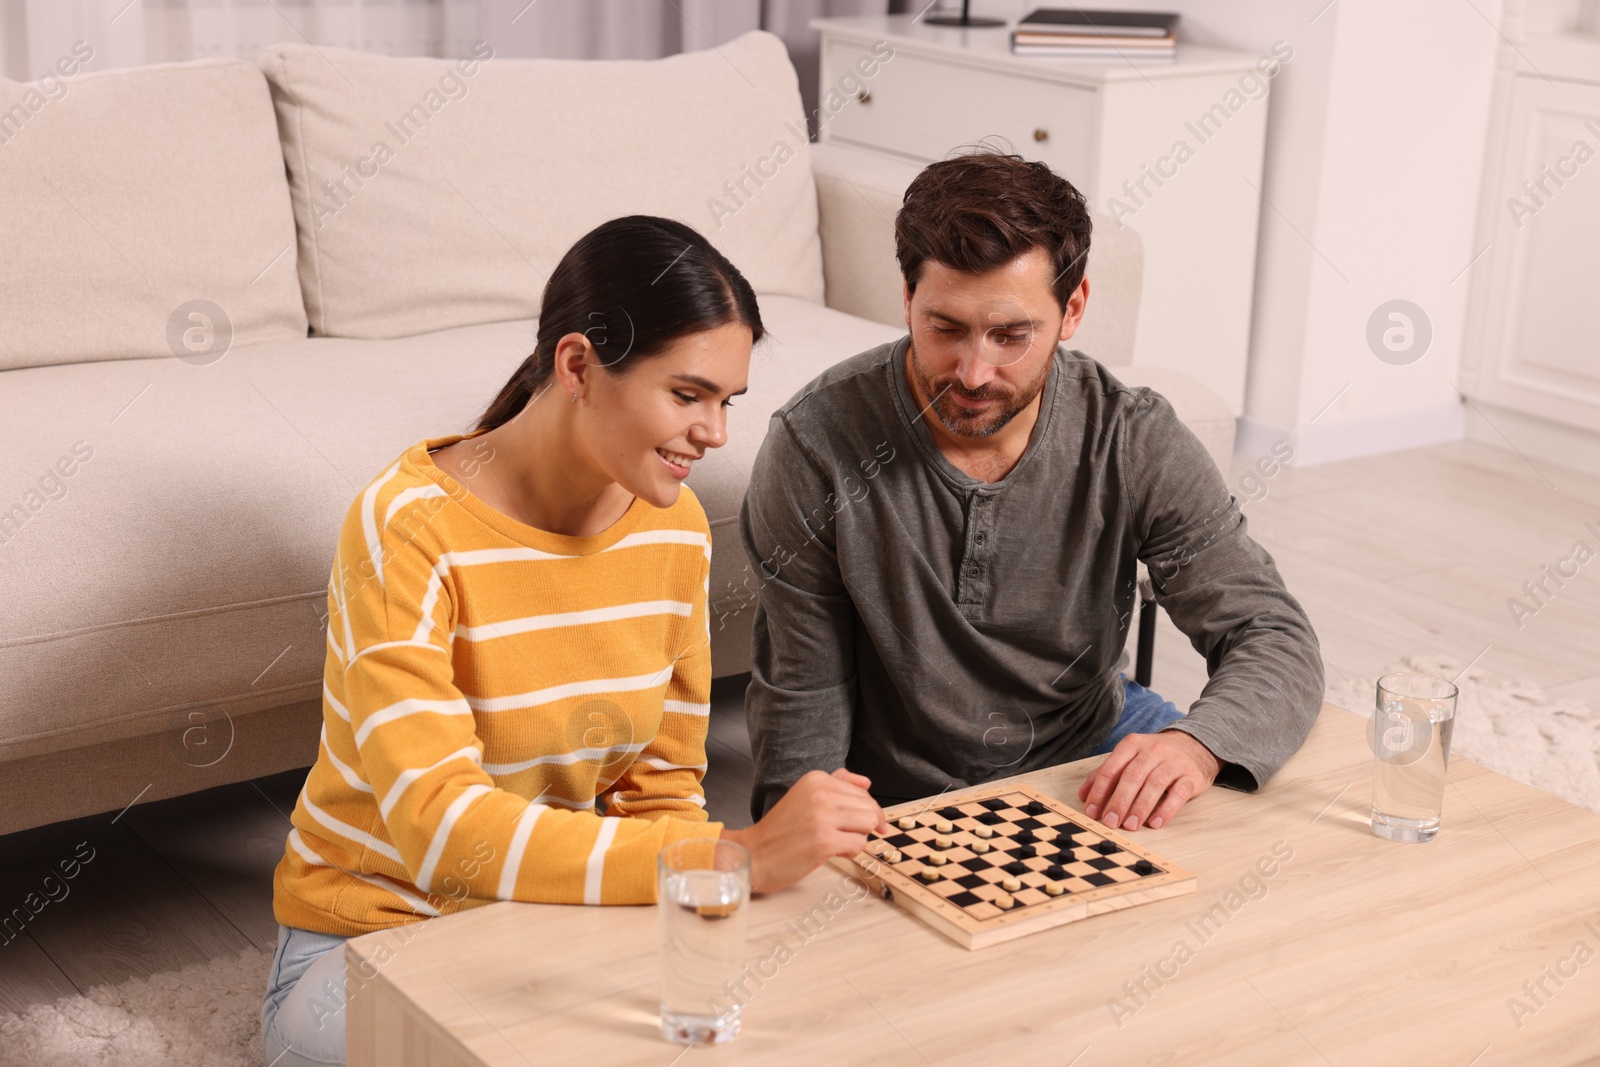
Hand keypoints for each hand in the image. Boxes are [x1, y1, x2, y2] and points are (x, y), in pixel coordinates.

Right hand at [721, 768, 889, 892]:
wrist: (753, 855)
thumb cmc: (780, 831)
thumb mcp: (805, 795)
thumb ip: (836, 784)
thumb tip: (866, 782)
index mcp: (816, 779)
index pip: (862, 791)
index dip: (866, 810)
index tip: (859, 823)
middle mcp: (820, 793)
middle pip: (869, 808)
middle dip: (864, 825)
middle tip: (844, 835)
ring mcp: (822, 817)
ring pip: (868, 824)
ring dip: (858, 837)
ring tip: (837, 842)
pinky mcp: (825, 841)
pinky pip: (859, 844)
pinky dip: (851, 851)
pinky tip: (832, 852)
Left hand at [1077, 729, 1220, 831]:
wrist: (1196, 746)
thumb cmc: (1156, 756)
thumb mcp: (1131, 756)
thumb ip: (1108, 774)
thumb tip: (1084, 795)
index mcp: (1133, 744)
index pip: (1112, 768)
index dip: (1099, 791)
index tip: (1092, 811)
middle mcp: (1153, 750)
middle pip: (1132, 776)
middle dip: (1119, 801)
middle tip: (1110, 822)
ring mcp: (1173, 762)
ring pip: (1154, 785)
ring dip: (1140, 808)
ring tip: (1130, 826)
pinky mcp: (1191, 776)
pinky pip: (1178, 793)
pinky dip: (1166, 809)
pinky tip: (1155, 823)